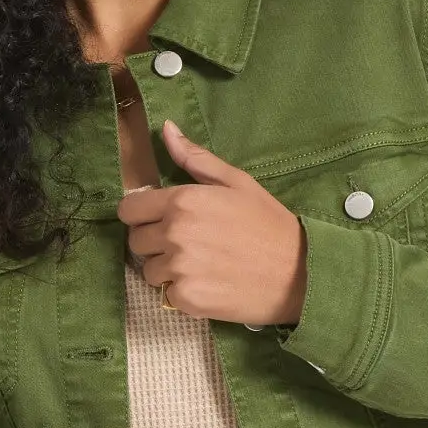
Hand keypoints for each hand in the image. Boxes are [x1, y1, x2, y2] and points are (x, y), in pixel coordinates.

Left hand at [117, 118, 306, 324]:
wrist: (299, 273)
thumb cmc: (269, 224)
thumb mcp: (237, 182)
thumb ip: (196, 158)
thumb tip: (166, 129)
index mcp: (182, 200)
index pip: (128, 210)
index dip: (141, 215)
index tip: (159, 221)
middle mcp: (175, 233)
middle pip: (136, 241)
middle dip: (155, 243)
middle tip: (189, 245)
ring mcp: (179, 268)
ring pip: (149, 271)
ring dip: (168, 270)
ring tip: (201, 265)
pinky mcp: (188, 299)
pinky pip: (167, 295)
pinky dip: (183, 293)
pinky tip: (209, 284)